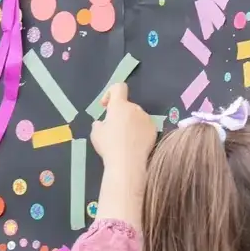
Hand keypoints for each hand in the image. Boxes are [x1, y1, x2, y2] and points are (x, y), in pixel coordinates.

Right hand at [91, 84, 156, 230]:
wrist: (128, 163)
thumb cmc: (109, 146)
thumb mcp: (96, 133)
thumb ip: (100, 123)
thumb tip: (103, 123)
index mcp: (119, 106)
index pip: (118, 87)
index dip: (111, 93)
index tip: (106, 106)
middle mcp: (135, 108)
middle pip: (127, 106)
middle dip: (120, 115)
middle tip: (113, 131)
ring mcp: (146, 119)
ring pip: (136, 117)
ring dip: (130, 124)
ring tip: (124, 141)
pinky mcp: (154, 130)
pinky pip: (144, 127)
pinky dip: (139, 133)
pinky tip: (134, 145)